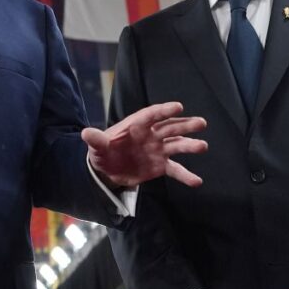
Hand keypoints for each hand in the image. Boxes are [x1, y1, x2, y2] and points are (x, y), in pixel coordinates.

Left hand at [82, 101, 206, 187]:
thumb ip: (96, 140)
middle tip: (200, 123)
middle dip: (185, 125)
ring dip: (190, 145)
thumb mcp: (97, 147)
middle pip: (170, 127)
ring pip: (177, 145)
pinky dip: (186, 175)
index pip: (152, 115)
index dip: (164, 110)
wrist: (107, 170)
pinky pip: (175, 170)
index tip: (178, 107)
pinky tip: (197, 181)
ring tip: (202, 146)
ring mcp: (158, 149)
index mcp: (136, 125)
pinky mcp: (161, 165)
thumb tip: (86, 133)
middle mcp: (151, 135)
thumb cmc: (103, 152)